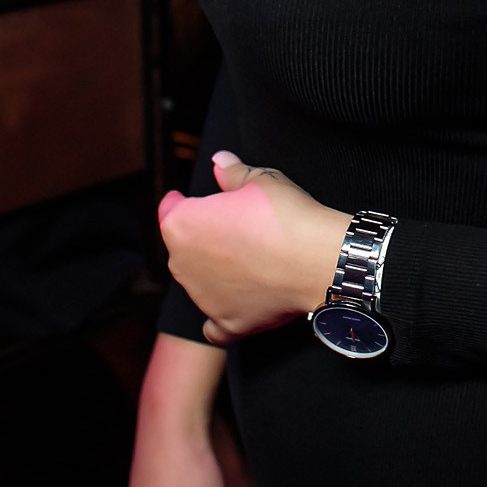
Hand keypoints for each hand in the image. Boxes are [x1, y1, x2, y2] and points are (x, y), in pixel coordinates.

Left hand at [160, 153, 350, 346]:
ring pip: (199, 283)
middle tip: (234, 228)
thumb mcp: (260, 180)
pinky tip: (236, 304)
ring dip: (214, 273)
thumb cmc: (286, 216)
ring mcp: (203, 298)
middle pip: (183, 247)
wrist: (317, 260)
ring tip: (248, 260)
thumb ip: (232, 172)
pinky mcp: (227, 323)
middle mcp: (183, 265)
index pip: (169, 209)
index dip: (180, 202)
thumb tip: (219, 161)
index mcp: (182, 225)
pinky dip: (222, 317)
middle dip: (201, 237)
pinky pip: (215, 325)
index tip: (185, 200)